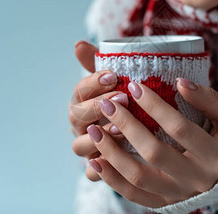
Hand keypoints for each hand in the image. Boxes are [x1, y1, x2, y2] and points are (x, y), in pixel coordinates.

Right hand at [69, 41, 127, 180]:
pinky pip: (92, 172)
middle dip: (98, 107)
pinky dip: (98, 170)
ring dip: (99, 137)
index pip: (81, 90)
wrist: (140, 129)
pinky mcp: (97, 168)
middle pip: (79, 116)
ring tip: (122, 129)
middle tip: (122, 99)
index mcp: (82, 101)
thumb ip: (98, 64)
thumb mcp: (116, 81)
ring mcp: (86, 146)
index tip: (114, 75)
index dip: (94, 83)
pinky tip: (112, 162)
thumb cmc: (126, 101)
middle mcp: (80, 124)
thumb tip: (77, 44)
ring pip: (81, 145)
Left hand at [86, 78, 217, 207]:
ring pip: (139, 177)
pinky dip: (112, 180)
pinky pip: (134, 195)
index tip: (134, 86)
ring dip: (112, 154)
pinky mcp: (165, 203)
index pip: (179, 129)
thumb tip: (180, 82)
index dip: (155, 107)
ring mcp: (179, 194)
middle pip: (154, 153)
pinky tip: (95, 161)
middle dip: (127, 126)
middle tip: (108, 104)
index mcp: (216, 156)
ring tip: (92, 131)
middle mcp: (197, 179)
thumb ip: (209, 99)